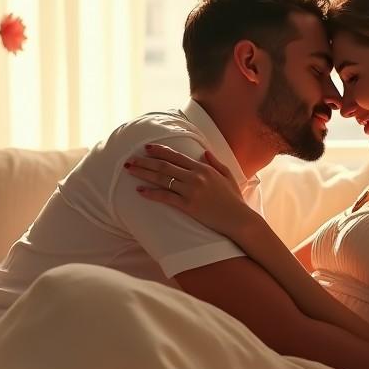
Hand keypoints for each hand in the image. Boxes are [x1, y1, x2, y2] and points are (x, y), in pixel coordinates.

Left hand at [124, 143, 252, 237]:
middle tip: (130, 160)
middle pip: (165, 166)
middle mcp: (195, 177)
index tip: (147, 148)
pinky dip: (151, 193)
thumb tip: (204, 151)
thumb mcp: (227, 176)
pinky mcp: (188, 206)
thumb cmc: (234, 199)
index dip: (160, 151)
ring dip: (144, 174)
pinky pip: (166, 197)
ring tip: (130, 171)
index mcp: (204, 168)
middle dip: (145, 162)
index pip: (177, 156)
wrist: (238, 219)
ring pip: (162, 179)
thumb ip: (215, 162)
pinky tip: (140, 191)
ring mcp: (191, 191)